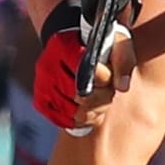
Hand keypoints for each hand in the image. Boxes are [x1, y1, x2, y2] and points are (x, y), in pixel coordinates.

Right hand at [32, 0, 135, 134]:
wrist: (76, 47)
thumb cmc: (98, 46)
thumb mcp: (116, 43)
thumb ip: (123, 60)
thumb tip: (122, 86)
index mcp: (62, 44)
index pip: (86, 70)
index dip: (103, 77)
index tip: (107, 74)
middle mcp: (46, 65)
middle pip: (81, 96)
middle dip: (101, 97)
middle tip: (106, 89)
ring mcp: (42, 85)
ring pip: (75, 113)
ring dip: (93, 110)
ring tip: (98, 98)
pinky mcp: (41, 103)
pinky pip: (66, 121)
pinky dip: (81, 119)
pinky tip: (86, 107)